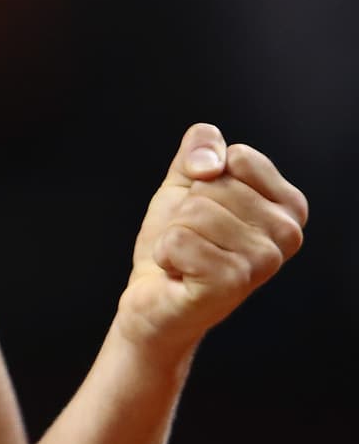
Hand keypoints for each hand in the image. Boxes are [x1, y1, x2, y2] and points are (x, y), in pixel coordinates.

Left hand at [116, 123, 306, 361]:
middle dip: (186, 210)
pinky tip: (179, 273)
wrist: (155, 296)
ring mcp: (264, 260)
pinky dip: (166, 253)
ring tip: (188, 257)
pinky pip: (179, 239)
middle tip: (195, 240)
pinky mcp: (233, 282)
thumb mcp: (187, 180)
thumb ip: (202, 146)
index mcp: (289, 205)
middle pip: (214, 185)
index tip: (207, 210)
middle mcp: (288, 233)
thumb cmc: (180, 239)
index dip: (205, 179)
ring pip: (196, 211)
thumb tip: (211, 163)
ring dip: (175, 233)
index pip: (238, 156)